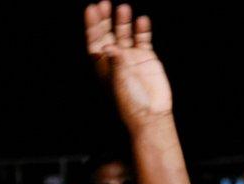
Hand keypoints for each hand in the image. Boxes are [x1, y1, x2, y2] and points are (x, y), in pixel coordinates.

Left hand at [85, 1, 172, 127]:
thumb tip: (109, 46)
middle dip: (105, 19)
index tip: (91, 9)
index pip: (94, 41)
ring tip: (123, 9)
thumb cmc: (131, 102)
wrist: (152, 113)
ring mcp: (131, 57)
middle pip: (107, 34)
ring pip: (125, 33)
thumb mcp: (119, 83)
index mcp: (103, 65)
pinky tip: (142, 21)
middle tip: (104, 4)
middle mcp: (116, 59)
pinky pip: (143, 39)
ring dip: (123, 21)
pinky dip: (142, 29)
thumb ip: (116, 63)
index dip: (92, 25)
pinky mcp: (147, 57)